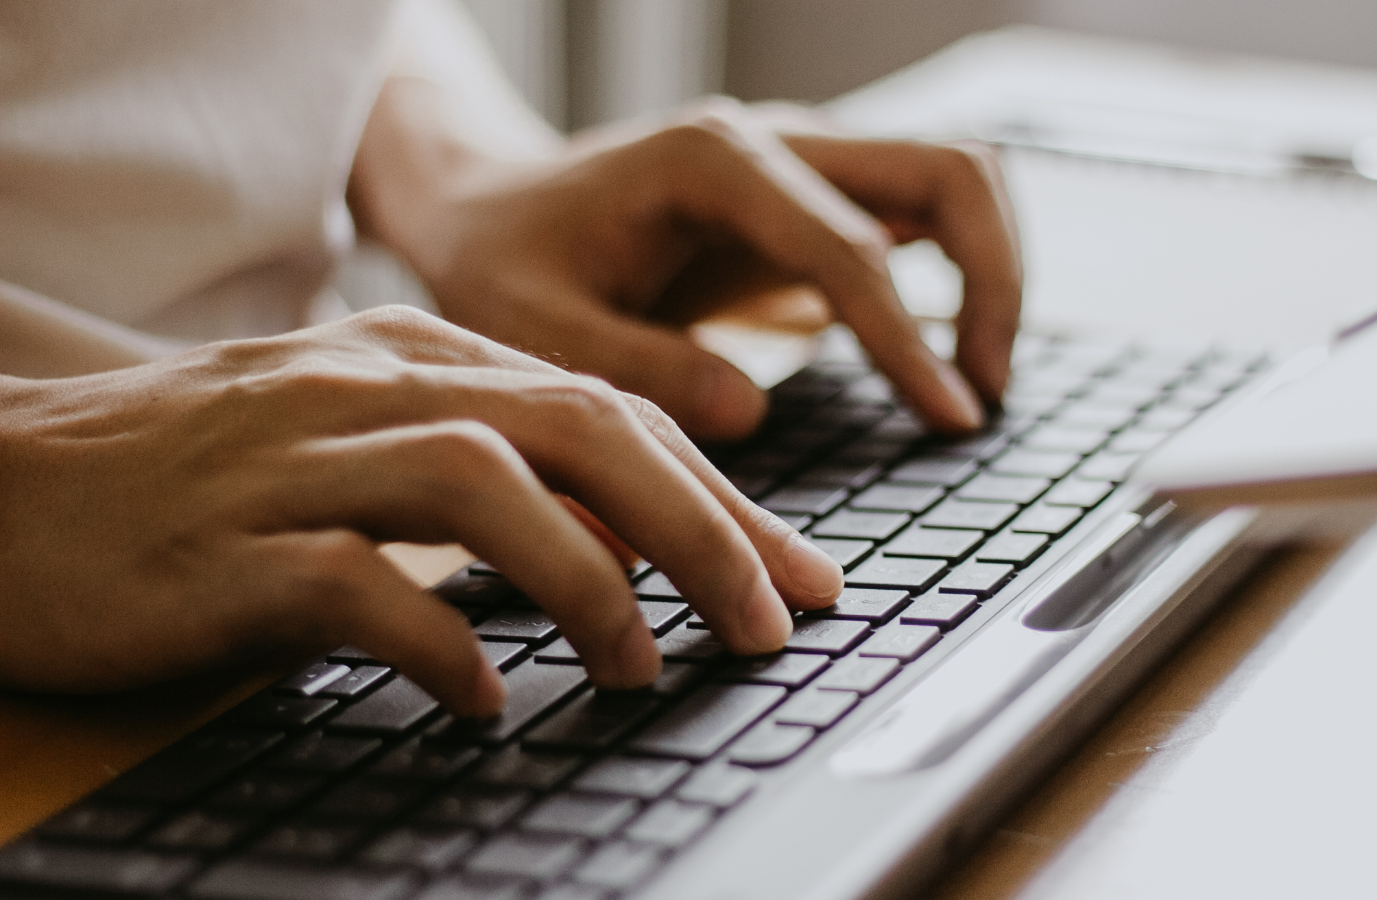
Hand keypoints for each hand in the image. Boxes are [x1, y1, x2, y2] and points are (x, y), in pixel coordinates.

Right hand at [0, 307, 843, 715]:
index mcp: (419, 357)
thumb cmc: (205, 477)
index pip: (609, 408)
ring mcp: (293, 457)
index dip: (722, 494)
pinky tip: (480, 704)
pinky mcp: (220, 546)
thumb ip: (492, 475)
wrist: (5, 480)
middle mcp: (369, 384)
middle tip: (769, 622)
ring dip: (588, 579)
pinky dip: (437, 643)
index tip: (798, 576)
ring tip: (640, 665)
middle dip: (700, 526)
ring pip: (482, 483)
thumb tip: (630, 548)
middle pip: (578, 426)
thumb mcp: (366, 445)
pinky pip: (352, 584)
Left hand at [351, 89, 1021, 440]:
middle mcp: (778, 143)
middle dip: (995, 280)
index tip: (949, 418)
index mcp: (713, 162)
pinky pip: (923, 215)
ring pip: (956, 178)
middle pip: (952, 169)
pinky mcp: (816, 199)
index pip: (852, 245)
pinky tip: (939, 363)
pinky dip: (959, 276)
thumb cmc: (506, 264)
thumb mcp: (536, 325)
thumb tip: (753, 410)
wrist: (490, 208)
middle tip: (981, 394)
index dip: (908, 339)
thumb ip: (638, 365)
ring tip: (974, 384)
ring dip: (993, 272)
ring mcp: (806, 162)